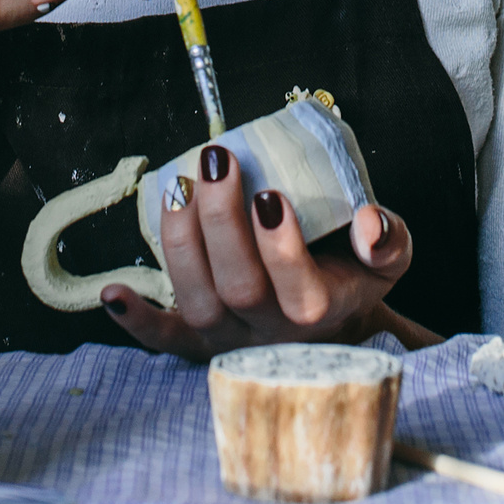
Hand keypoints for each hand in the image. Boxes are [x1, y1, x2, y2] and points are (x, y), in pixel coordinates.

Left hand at [100, 144, 417, 357]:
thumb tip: (369, 222)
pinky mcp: (196, 340)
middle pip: (239, 289)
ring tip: (180, 187)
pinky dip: (136, 319)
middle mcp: (271, 334)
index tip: (269, 194)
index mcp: (321, 311)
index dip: (280, 247)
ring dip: (182, 243)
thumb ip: (388, 239)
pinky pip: (163, 340)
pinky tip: (115, 291)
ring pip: (198, 303)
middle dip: (221, 221)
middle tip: (217, 163)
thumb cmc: (352, 275)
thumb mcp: (387, 258)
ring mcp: (230, 339)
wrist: (331, 321)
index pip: (299, 293)